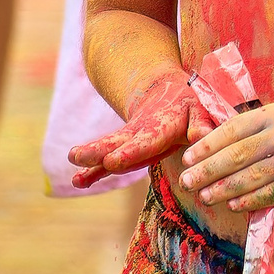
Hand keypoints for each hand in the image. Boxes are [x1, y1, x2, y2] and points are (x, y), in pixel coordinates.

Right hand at [69, 65, 204, 189]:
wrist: (166, 91)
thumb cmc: (190, 104)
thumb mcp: (201, 109)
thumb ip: (202, 123)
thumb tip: (201, 136)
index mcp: (161, 125)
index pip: (145, 141)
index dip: (129, 153)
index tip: (112, 162)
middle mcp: (139, 132)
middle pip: (116, 142)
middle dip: (97, 151)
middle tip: (77, 156)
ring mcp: (127, 140)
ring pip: (107, 148)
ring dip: (89, 157)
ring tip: (71, 162)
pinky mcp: (121, 148)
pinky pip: (105, 162)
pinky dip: (92, 172)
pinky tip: (77, 182)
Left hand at [179, 102, 273, 213]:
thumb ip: (250, 128)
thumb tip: (206, 140)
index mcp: (273, 113)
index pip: (232, 130)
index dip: (207, 146)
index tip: (187, 160)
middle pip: (238, 155)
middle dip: (208, 171)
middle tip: (187, 183)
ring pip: (252, 178)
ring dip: (224, 190)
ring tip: (205, 196)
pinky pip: (273, 194)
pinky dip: (250, 201)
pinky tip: (234, 205)